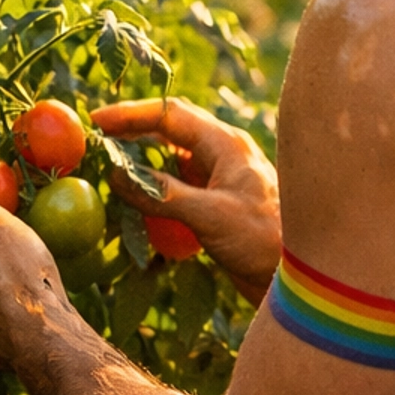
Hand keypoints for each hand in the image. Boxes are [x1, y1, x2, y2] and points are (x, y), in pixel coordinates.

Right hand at [92, 98, 281, 303]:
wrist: (298, 279)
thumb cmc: (265, 240)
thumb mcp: (211, 216)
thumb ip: (164, 195)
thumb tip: (118, 177)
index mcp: (226, 145)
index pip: (171, 115)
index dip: (131, 115)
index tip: (97, 120)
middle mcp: (223, 156)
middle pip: (169, 131)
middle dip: (132, 133)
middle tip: (96, 140)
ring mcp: (219, 180)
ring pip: (171, 160)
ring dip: (141, 163)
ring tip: (107, 168)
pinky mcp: (216, 205)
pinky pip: (177, 187)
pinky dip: (153, 189)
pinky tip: (134, 200)